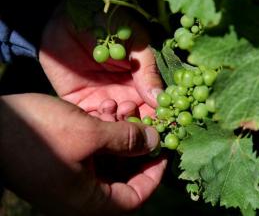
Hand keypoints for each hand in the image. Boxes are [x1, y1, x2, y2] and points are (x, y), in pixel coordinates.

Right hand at [0, 93, 166, 215]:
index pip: (135, 198)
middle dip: (135, 148)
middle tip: (145, 124)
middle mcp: (78, 197)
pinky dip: (101, 135)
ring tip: (122, 111)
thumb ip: (127, 140)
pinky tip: (103, 111)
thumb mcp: (90, 133)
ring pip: (107, 162)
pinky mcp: (60, 164)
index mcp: (86, 202)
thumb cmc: (37, 133)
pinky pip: (90, 154)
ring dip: (118, 137)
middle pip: (122, 178)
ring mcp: (68, 181)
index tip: (164, 149)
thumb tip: (155, 142)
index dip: (154, 174)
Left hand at [39, 14, 162, 116]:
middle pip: (137, 121)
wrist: (69, 16)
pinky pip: (92, 122)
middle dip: (138, 124)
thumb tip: (159, 98)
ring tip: (118, 106)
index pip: (155, 106)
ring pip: (116, 126)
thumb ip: (147, 69)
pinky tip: (104, 109)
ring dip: (119, 124)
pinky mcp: (81, 103)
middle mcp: (125, 95)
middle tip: (133, 109)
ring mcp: (103, 100)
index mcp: (141, 82)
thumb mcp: (135, 42)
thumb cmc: (108, 23)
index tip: (163, 119)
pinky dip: (99, 124)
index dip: (160, 114)